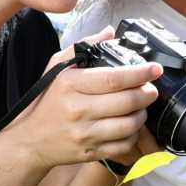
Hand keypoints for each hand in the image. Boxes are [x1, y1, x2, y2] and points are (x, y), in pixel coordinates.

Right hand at [3, 26, 161, 169]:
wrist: (31, 140)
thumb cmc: (47, 100)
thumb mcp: (57, 68)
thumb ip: (83, 47)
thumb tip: (109, 33)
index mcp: (70, 84)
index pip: (113, 78)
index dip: (139, 73)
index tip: (155, 69)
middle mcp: (77, 109)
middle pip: (126, 102)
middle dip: (147, 94)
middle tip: (151, 89)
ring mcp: (84, 134)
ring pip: (128, 125)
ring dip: (142, 115)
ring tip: (142, 107)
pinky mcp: (89, 152)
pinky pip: (123, 146)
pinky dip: (134, 136)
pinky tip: (131, 127)